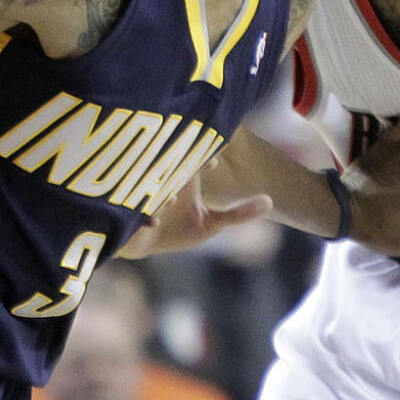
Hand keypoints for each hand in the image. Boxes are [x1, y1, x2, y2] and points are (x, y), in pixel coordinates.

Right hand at [115, 160, 272, 259]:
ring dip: (160, 193)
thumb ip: (239, 214)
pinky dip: (142, 216)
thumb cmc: (179, 228)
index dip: (203, 155)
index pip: (192, 156)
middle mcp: (162, 181)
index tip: (213, 164)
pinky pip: (133, 213)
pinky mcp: (129, 217)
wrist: (144, 244)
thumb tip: (270, 201)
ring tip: (170, 201)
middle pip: (170, 166)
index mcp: (181, 177)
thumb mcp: (211, 224)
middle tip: (189, 175)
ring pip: (151, 187)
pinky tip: (153, 223)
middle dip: (177, 169)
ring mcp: (143, 196)